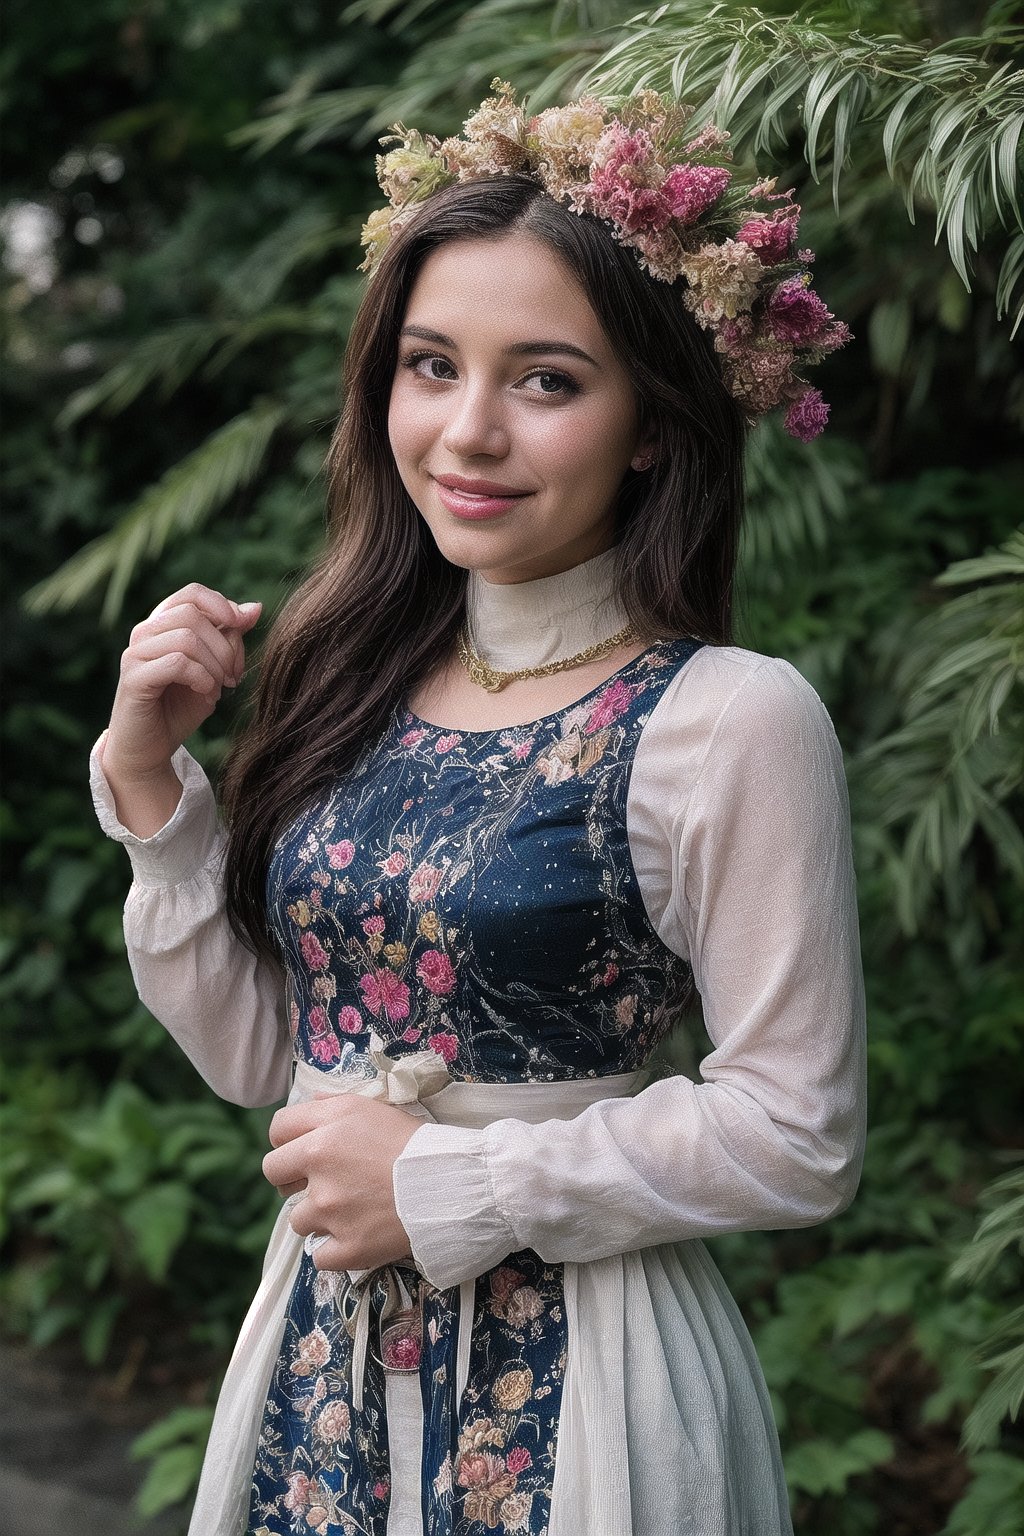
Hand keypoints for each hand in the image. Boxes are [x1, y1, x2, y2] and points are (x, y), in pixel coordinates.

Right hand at [103, 582, 261, 786]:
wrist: (150, 748)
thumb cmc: (180, 707)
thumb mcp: (215, 669)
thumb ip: (230, 638)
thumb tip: (255, 608)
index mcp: (163, 624)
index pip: (192, 593)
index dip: (222, 606)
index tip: (242, 632)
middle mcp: (144, 632)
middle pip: (193, 614)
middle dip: (225, 646)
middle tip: (234, 676)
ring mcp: (135, 654)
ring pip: (186, 638)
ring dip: (214, 665)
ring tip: (218, 687)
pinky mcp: (133, 679)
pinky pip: (176, 663)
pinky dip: (201, 678)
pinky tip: (206, 694)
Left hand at [263, 1096, 420, 1271]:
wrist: (452, 1183)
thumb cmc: (416, 1142)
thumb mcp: (374, 1107)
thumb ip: (333, 1106)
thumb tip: (311, 1106)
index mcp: (326, 1127)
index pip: (277, 1130)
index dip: (288, 1141)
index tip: (303, 1152)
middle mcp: (318, 1165)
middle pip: (274, 1174)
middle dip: (292, 1179)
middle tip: (323, 1183)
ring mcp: (329, 1209)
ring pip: (298, 1220)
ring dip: (320, 1217)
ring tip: (354, 1210)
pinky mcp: (346, 1247)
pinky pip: (320, 1255)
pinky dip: (336, 1249)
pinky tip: (359, 1235)